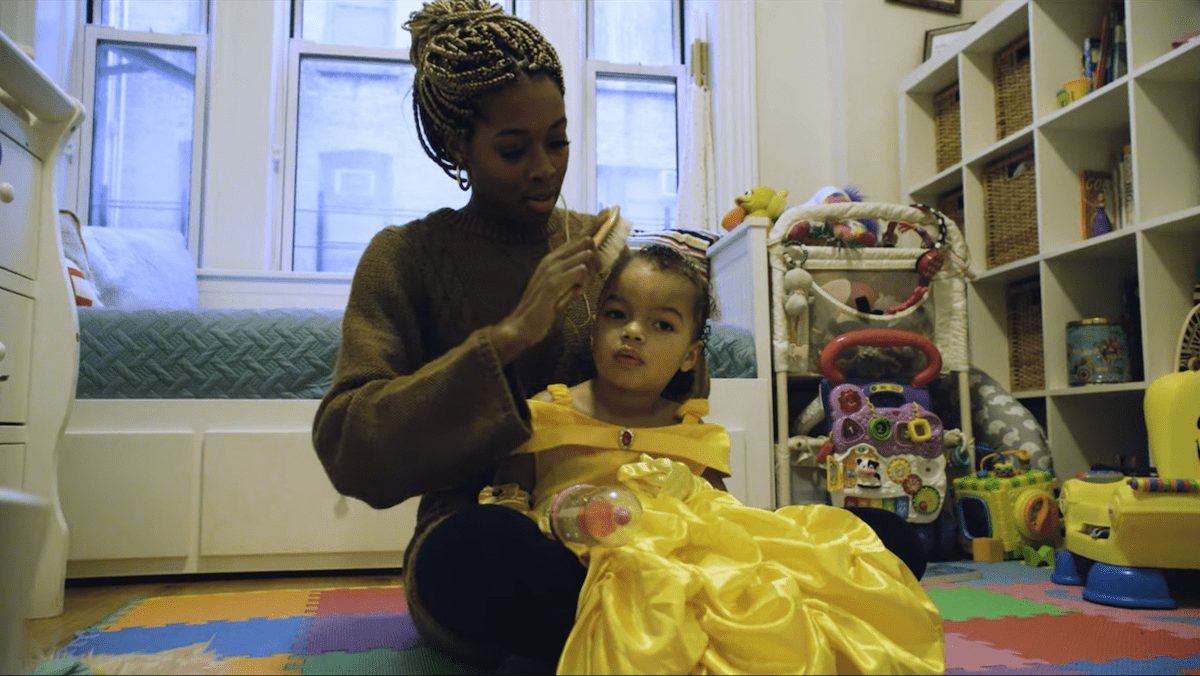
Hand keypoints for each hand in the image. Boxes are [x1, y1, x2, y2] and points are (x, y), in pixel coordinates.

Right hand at [490, 233, 598, 363]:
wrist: (521, 325)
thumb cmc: (541, 308)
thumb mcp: (559, 289)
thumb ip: (572, 277)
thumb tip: (588, 270)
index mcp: (553, 259)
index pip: (578, 237)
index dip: (594, 224)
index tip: (608, 213)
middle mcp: (552, 260)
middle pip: (584, 240)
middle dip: (598, 254)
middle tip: (597, 271)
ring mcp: (551, 270)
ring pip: (585, 255)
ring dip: (590, 273)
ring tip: (581, 288)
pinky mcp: (553, 283)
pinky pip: (580, 271)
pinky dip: (584, 282)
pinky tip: (578, 292)